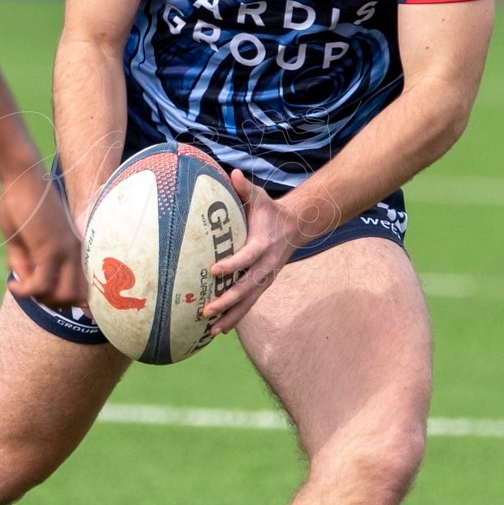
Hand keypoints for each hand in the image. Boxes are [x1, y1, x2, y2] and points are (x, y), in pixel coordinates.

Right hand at [0, 166, 86, 307]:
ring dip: (40, 298)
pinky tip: (13, 283)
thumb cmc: (22, 204)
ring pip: (63, 296)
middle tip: (30, 290)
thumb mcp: (24, 241)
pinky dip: (25, 291)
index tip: (41, 294)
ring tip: (22, 285)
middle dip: (52, 302)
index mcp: (75, 249)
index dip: (65, 299)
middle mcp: (76, 252)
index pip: (85, 288)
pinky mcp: (49, 249)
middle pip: (77, 298)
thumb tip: (23, 283)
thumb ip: (26, 263)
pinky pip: (41, 285)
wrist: (22, 177)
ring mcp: (65, 251)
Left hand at [201, 170, 302, 334]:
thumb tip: (232, 173)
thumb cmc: (271, 210)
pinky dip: (236, 317)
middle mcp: (266, 265)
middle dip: (227, 300)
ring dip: (231, 316)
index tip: (214, 271)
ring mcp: (266, 277)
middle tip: (206, 309)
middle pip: (247, 287)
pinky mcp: (264, 284)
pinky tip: (221, 329)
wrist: (297, 226)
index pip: (247, 257)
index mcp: (263, 245)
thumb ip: (245, 188)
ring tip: (211, 331)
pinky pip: (250, 303)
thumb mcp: (260, 197)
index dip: (232, 264)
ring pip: (249, 301)